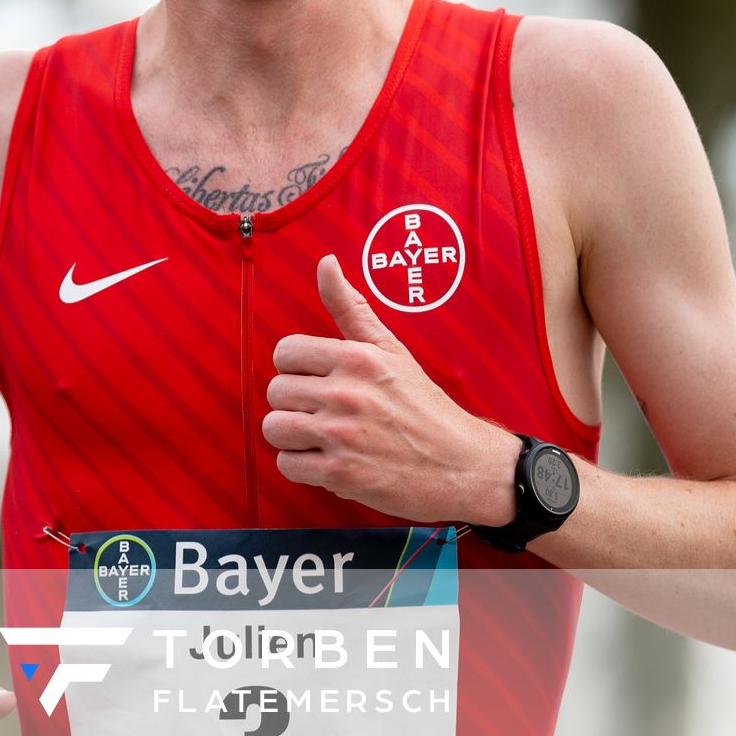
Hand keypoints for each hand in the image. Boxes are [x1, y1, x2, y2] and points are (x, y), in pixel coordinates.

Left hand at [262, 254, 519, 522]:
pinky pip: (287, 465)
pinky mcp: (339, 474)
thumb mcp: (391, 349)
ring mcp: (340, 435)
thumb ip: (350, 307)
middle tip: (325, 413)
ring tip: (323, 438)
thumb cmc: (424, 406)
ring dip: (294, 437)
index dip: (297, 369)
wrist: (461, 464)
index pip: (285, 352)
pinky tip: (330, 461)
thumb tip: (326, 261)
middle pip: (276, 392)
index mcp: (355, 358)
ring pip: (275, 428)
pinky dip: (303, 466)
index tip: (317, 381)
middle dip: (296, 404)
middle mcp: (345, 393)